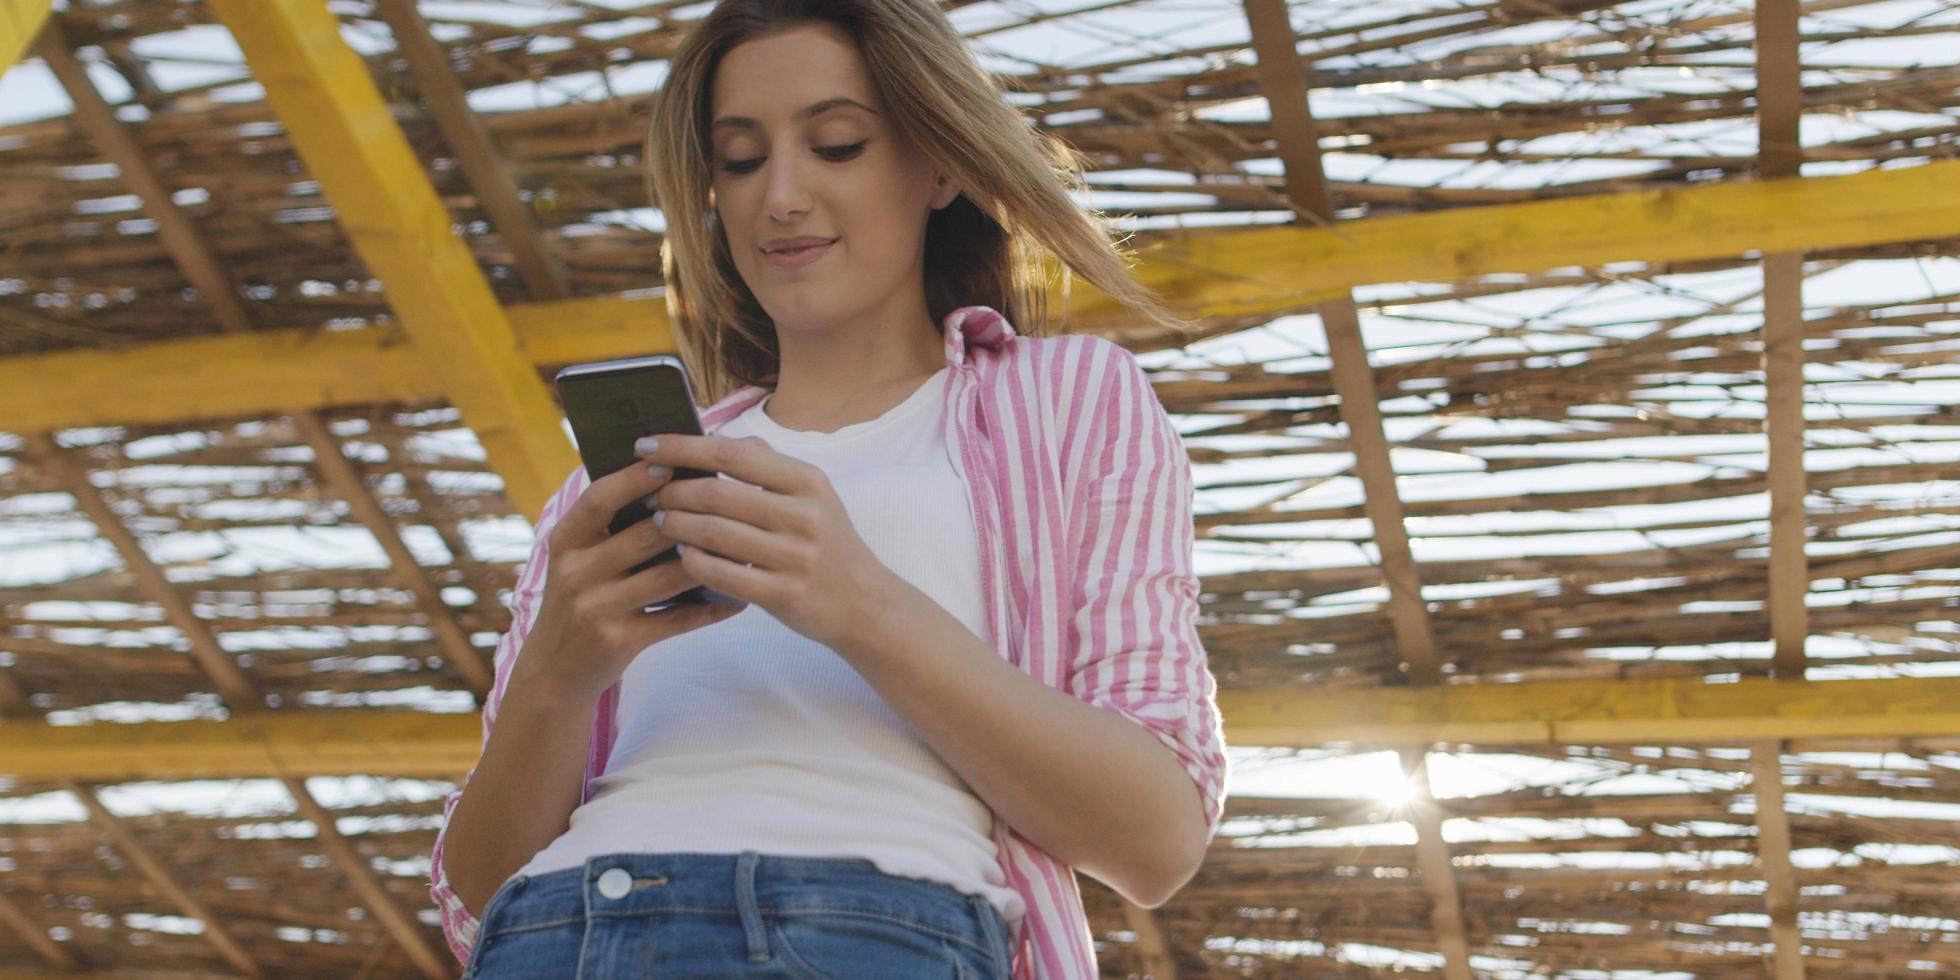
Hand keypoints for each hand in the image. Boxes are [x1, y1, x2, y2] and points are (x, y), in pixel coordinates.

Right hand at [518, 458, 748, 703]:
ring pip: (667, 576)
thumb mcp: (579, 558)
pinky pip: (677, 619)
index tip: (669, 462)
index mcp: (565, 541)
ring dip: (711, 560)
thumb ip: (610, 525)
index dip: (633, 479)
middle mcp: (576, 572)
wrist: (555, 669)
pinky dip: (711, 608)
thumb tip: (666, 478)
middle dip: (689, 517)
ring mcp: (597, 608)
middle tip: (730, 500)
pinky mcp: (620, 640)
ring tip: (746, 544)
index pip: (599, 500)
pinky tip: (738, 599)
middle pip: (643, 535)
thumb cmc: (580, 600)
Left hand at [635, 433, 890, 650]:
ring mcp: (794, 557)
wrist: (865, 604)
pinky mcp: (783, 594)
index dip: (681, 447)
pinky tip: (682, 555)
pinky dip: (692, 561)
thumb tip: (717, 438)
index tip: (646, 446)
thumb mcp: (813, 495)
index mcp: (807, 482)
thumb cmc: (829, 544)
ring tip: (659, 522)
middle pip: (716, 493)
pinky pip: (720, 573)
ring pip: (712, 533)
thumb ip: (768, 466)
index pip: (731, 453)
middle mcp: (803, 515)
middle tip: (649, 494)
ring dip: (675, 525)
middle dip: (671, 491)